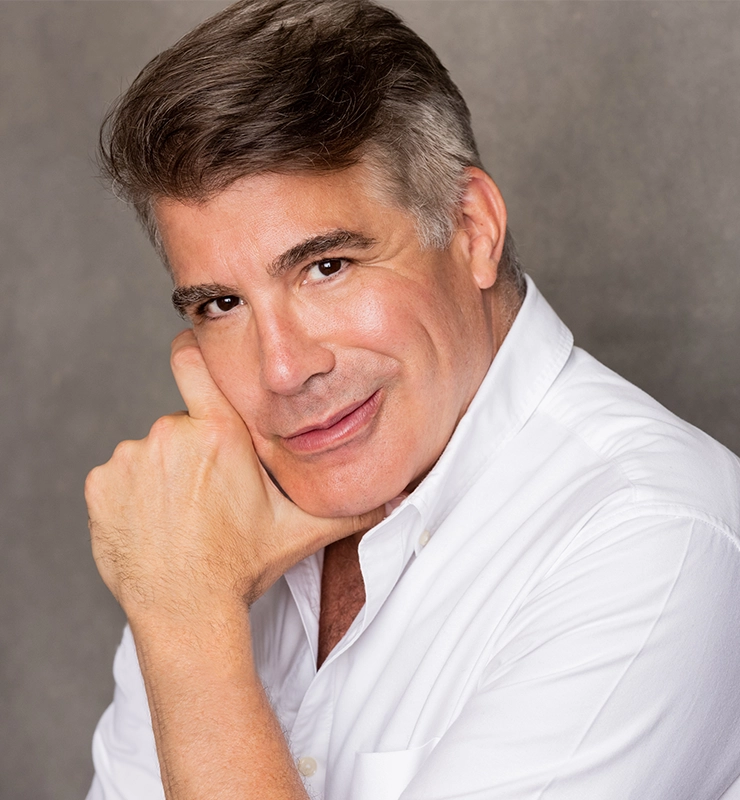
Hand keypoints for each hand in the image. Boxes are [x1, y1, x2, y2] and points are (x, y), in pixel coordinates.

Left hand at [85, 329, 383, 622]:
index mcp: (220, 434)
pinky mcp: (101, 484)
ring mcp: (132, 459)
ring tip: (184, 515)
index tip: (194, 352)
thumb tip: (398, 499)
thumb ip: (350, 508)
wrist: (185, 612)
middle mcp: (172, 435)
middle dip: (197, 450)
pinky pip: (120, 476)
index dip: (193, 352)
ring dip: (166, 474)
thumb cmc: (242, 566)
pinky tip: (155, 524)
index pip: (193, 361)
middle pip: (185, 424)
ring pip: (153, 452)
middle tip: (212, 494)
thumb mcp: (301, 531)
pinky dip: (133, 493)